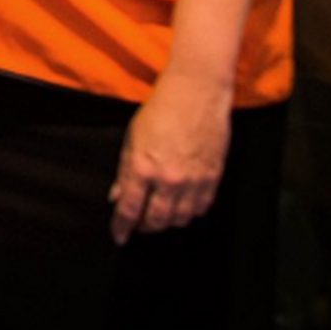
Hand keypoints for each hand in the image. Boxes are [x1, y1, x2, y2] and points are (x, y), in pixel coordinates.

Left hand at [107, 74, 231, 244]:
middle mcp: (168, 179)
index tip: (119, 236)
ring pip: (180, 219)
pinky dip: (190, 211)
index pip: (129, 210)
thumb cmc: (161, 110)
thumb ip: (125, 172)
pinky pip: (201, 208)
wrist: (195, 93)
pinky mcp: (213, 177)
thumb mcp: (132, 139)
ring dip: (168, 220)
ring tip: (161, 211)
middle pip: (156, 221)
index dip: (122, 227)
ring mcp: (193, 180)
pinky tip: (183, 203)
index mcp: (143, 168)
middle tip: (140, 222)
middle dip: (145, 226)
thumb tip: (117, 196)